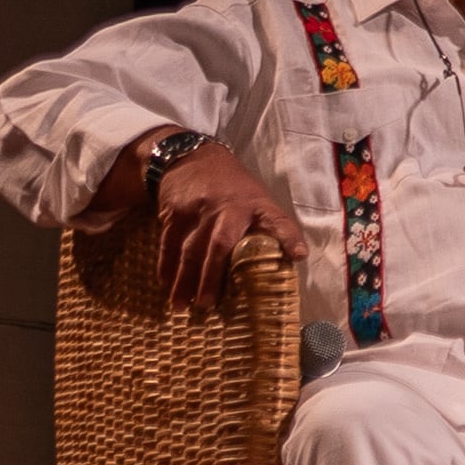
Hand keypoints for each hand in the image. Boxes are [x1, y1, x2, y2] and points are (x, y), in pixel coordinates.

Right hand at [142, 138, 305, 315]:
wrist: (194, 158)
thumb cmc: (234, 189)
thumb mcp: (255, 200)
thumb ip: (263, 228)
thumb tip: (278, 267)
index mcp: (258, 206)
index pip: (278, 222)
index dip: (289, 238)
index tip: (298, 256)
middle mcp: (230, 208)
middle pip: (221, 244)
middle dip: (213, 276)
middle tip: (209, 304)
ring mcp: (200, 209)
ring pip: (191, 248)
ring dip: (185, 280)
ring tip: (184, 306)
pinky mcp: (176, 211)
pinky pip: (169, 243)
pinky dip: (166, 265)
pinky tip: (166, 284)